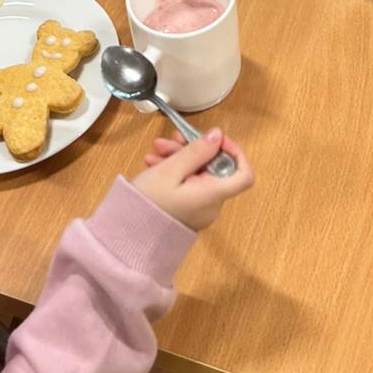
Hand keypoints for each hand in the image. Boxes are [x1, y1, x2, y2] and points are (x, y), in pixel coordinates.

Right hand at [133, 129, 252, 230]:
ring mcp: (200, 209)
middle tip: (171, 139)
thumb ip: (197, 151)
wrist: (128, 237)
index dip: (235, 153)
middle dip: (194, 150)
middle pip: (215, 168)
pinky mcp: (187, 211)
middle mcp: (212, 204)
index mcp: (213, 194)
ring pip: (199, 174)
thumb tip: (218, 135)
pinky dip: (175, 172)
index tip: (215, 140)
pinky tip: (155, 163)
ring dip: (179, 157)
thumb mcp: (170, 170)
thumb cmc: (148, 204)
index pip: (244, 175)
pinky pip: (189, 185)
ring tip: (156, 150)